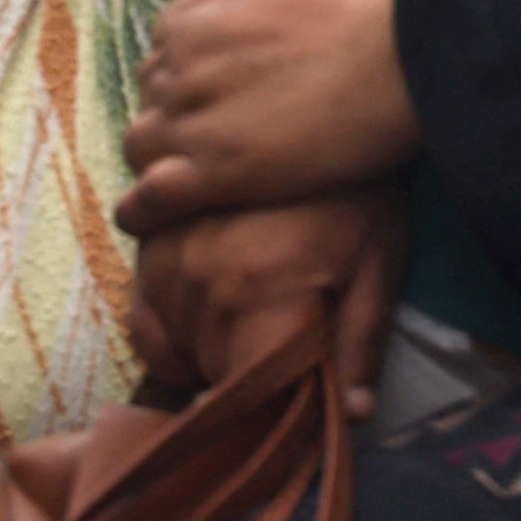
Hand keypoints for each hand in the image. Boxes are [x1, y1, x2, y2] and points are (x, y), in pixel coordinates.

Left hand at [116, 0, 422, 237]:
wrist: (411, 42)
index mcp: (192, 14)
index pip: (165, 50)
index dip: (193, 70)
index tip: (226, 85)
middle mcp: (179, 65)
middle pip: (154, 98)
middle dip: (177, 111)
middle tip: (223, 128)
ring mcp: (192, 122)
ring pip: (143, 148)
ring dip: (159, 158)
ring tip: (190, 175)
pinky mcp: (214, 174)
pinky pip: (149, 202)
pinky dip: (142, 211)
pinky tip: (150, 218)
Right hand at [127, 187, 408, 417]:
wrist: (330, 106)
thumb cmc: (362, 194)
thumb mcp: (378, 264)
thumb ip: (359, 342)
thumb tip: (354, 415)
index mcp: (257, 295)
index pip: (238, 394)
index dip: (260, 412)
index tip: (282, 411)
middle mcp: (198, 282)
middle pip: (206, 375)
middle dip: (243, 379)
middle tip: (281, 357)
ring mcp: (165, 260)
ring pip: (169, 352)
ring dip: (205, 359)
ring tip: (253, 332)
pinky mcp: (149, 241)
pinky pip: (142, 317)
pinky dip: (169, 335)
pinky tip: (209, 323)